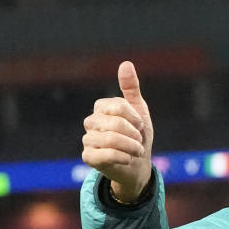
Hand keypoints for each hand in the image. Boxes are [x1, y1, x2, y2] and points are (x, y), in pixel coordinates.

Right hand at [82, 61, 153, 200]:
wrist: (138, 165)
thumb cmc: (138, 136)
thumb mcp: (139, 111)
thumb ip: (131, 88)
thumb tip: (126, 64)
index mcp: (102, 108)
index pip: (119, 106)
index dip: (135, 118)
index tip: (140, 126)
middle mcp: (91, 122)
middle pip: (115, 123)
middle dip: (134, 134)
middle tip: (138, 141)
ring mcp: (88, 139)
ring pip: (111, 139)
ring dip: (131, 147)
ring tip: (136, 151)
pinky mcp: (88, 157)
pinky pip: (106, 154)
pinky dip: (123, 157)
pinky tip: (128, 159)